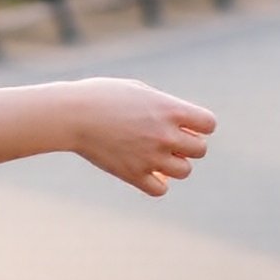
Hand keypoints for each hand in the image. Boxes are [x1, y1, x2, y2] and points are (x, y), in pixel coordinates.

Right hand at [68, 76, 216, 197]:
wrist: (71, 114)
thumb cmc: (102, 96)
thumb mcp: (138, 90)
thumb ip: (164, 106)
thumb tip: (182, 124)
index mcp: (169, 109)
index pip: (208, 124)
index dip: (199, 124)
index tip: (183, 123)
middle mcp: (165, 134)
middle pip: (200, 150)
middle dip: (187, 144)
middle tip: (166, 138)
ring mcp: (150, 157)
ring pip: (184, 171)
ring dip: (174, 163)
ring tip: (154, 153)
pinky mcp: (134, 174)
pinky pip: (161, 189)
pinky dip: (157, 182)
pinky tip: (146, 170)